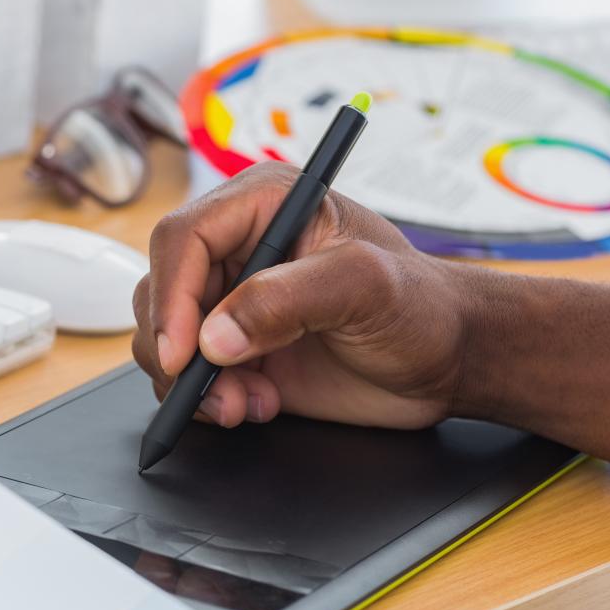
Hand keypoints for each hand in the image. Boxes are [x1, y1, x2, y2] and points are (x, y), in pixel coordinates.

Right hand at [132, 162, 472, 429]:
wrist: (449, 360)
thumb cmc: (423, 305)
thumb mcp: (363, 287)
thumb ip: (286, 301)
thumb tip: (215, 336)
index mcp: (263, 205)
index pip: (182, 239)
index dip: (170, 296)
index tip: (183, 352)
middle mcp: (238, 249)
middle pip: (160, 293)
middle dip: (180, 351)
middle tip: (217, 390)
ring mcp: (233, 302)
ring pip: (165, 341)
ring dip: (196, 384)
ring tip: (249, 402)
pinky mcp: (236, 349)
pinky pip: (187, 376)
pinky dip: (208, 401)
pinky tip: (256, 404)